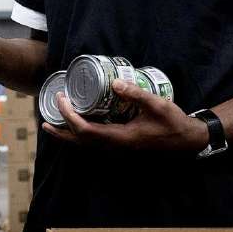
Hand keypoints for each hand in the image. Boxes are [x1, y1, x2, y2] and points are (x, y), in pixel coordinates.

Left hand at [42, 79, 209, 151]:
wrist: (187, 142)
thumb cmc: (173, 123)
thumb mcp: (157, 105)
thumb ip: (136, 93)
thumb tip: (116, 81)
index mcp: (121, 138)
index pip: (86, 131)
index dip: (70, 116)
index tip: (62, 100)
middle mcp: (116, 148)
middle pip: (80, 143)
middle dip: (60, 131)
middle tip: (45, 119)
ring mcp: (118, 150)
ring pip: (86, 147)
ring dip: (68, 136)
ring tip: (53, 125)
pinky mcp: (121, 148)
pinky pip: (94, 145)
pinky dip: (80, 138)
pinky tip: (76, 128)